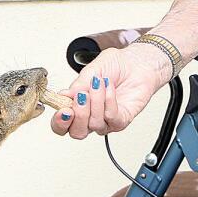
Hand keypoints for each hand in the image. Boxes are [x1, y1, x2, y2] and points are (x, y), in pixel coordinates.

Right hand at [49, 46, 165, 138]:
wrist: (138, 63)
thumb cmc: (115, 66)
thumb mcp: (91, 70)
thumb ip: (77, 85)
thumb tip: (63, 96)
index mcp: (76, 106)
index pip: (61, 125)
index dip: (59, 122)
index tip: (64, 110)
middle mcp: (90, 117)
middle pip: (76, 132)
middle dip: (78, 114)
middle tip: (82, 96)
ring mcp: (106, 121)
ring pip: (94, 124)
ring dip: (96, 101)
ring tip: (100, 83)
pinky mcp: (121, 120)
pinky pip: (111, 118)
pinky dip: (109, 101)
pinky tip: (110, 88)